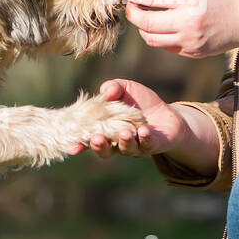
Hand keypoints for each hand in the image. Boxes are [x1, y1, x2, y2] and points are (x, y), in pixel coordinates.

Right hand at [66, 79, 186, 157]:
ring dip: (123, 141)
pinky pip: (146, 145)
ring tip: (124, 132)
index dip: (79, 145)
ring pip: (126, 149)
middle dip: (99, 146)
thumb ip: (113, 87)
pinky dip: (144, 138)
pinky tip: (143, 131)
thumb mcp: (125, 89)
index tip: (72, 148)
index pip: (88, 140)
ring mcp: (134, 147)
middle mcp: (117, 143)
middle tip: (96, 138)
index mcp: (105, 130)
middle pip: (105, 151)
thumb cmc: (140, 101)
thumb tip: (106, 90)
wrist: (166, 112)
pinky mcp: (151, 146)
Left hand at [123, 0, 238, 58]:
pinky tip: (162, 27)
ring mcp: (191, 41)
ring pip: (152, 39)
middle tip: (129, 6)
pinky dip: (159, 37)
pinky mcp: (193, 53)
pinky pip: (166, 46)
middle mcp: (189, 22)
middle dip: (133, 14)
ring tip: (144, 17)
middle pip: (146, 24)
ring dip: (143, 29)